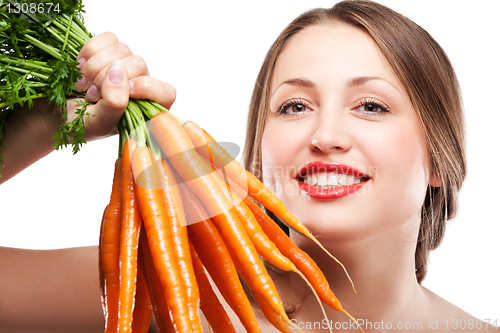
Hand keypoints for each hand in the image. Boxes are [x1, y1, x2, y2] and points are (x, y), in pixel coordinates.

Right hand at [0, 32, 175, 182]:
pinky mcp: (108, 51)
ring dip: (95, 67)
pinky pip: (108, 38)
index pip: (166, 92)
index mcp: (147, 108)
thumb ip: (115, 104)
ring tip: (83, 86)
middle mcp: (140, 85)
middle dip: (108, 79)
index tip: (124, 91)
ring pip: (122, 49)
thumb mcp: (98, 124)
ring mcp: (125, 66)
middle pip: (139, 64)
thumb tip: (119, 72)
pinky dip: (89, 51)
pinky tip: (81, 69)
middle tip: (91, 95)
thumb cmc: (80, 125)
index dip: (147, 87)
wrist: (55, 113)